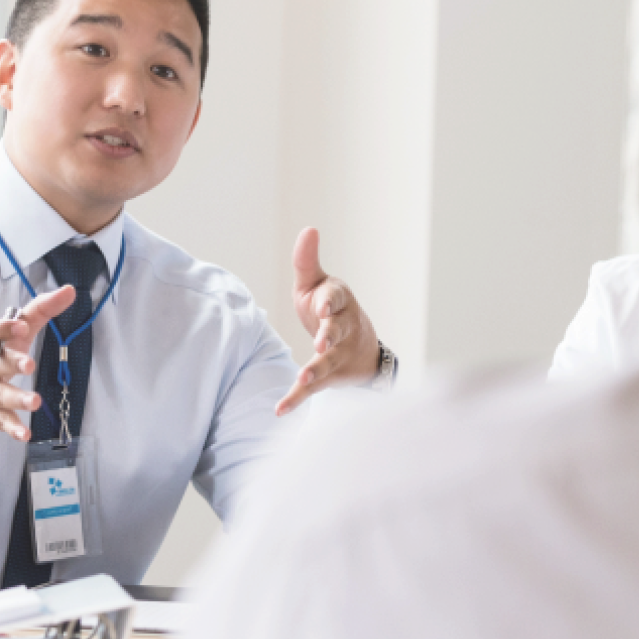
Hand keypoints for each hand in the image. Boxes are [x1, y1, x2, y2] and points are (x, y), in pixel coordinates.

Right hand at [0, 286, 75, 440]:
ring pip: (0, 394)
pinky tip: (24, 434)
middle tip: (28, 364)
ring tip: (34, 401)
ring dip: (18, 398)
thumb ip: (34, 315)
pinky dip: (12, 429)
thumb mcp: (0, 338)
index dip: (3, 326)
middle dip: (13, 362)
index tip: (21, 324)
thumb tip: (68, 293)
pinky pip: (1, 421)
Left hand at [275, 227, 379, 416]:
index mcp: (338, 301)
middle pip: (337, 330)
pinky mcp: (329, 376)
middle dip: (330, 335)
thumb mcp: (317, 284)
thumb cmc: (329, 308)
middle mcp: (342, 328)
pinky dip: (296, 399)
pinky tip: (279, 410)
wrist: (359, 349)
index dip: (329, 302)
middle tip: (322, 342)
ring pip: (328, 362)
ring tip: (303, 377)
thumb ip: (307, 262)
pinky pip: (313, 388)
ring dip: (316, 369)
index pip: (335, 298)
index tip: (322, 305)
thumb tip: (309, 228)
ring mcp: (337, 354)